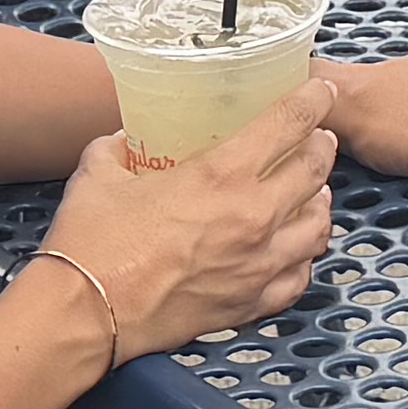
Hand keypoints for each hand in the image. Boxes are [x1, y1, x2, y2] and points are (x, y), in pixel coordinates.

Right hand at [39, 74, 340, 359]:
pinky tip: (296, 250)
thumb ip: (118, 147)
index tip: (320, 92)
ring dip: (320, 202)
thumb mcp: (98, 173)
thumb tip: (126, 139)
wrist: (85, 317)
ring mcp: (259, 264)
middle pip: (315, 171)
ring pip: (318, 226)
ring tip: (314, 193)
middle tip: (318, 139)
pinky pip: (300, 276)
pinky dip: (304, 257)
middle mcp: (253, 217)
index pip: (289, 124)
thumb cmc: (92, 244)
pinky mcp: (251, 303)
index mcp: (221, 175)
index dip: (313, 101)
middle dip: (322, 148)